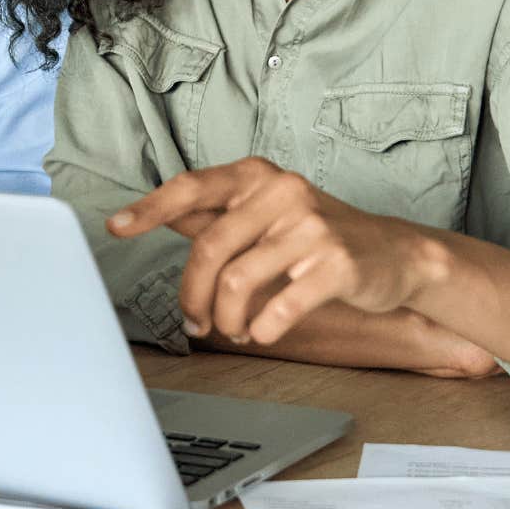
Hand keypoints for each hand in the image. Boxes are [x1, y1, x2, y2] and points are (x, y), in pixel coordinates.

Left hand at [108, 157, 449, 345]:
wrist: (395, 255)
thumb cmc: (317, 235)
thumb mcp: (266, 213)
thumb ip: (217, 215)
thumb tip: (159, 214)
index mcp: (257, 177)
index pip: (192, 188)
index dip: (149, 209)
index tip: (114, 227)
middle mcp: (282, 192)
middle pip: (209, 248)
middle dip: (192, 295)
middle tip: (195, 322)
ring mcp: (311, 226)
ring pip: (238, 282)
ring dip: (227, 319)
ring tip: (234, 329)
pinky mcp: (336, 263)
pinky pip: (279, 307)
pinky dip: (262, 329)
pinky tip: (264, 331)